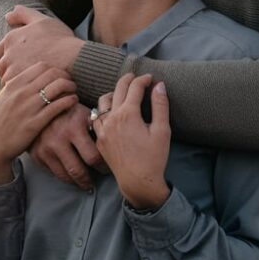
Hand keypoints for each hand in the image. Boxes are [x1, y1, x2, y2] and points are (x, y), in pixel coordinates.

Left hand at [0, 5, 82, 82]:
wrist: (72, 58)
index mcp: (11, 38)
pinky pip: (14, 89)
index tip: (11, 66)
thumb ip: (23, 14)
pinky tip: (29, 91)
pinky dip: (19, 90)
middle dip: (7, 72)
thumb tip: (7, 15)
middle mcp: (8, 53)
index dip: (1, 60)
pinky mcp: (20, 82)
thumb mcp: (42, 20)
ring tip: (26, 85)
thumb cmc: (60, 39)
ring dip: (14, 81)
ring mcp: (13, 68)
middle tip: (20, 76)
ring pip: (6, 79)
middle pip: (0, 68)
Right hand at [0, 63, 78, 184]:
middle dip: (66, 76)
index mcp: (13, 84)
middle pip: (52, 73)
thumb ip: (16, 86)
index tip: (61, 76)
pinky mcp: (35, 123)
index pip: (41, 66)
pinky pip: (58, 106)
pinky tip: (73, 102)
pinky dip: (69, 101)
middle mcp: (21, 92)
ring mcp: (29, 107)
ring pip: (57, 86)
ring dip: (70, 86)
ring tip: (74, 92)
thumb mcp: (4, 99)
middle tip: (71, 83)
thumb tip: (30, 76)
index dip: (55, 69)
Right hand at [28, 104, 105, 190]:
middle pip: (77, 171)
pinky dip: (62, 174)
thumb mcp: (85, 113)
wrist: (41, 105)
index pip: (93, 157)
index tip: (106, 169)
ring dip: (75, 182)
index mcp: (74, 128)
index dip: (102, 167)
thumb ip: (97, 131)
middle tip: (94, 183)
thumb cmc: (70, 110)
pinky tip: (69, 173)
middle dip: (88, 181)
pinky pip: (52, 172)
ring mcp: (45, 148)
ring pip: (64, 176)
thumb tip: (112, 150)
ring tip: (83, 182)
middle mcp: (58, 139)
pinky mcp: (36, 154)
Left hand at [93, 73, 171, 210]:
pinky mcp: (99, 139)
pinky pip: (96, 118)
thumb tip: (159, 85)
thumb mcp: (162, 130)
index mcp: (128, 114)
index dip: (144, 80)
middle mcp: (112, 118)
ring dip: (113, 93)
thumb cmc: (153, 157)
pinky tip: (110, 112)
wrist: (138, 182)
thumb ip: (160, 105)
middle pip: (118, 90)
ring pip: (103, 102)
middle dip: (128, 80)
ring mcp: (102, 129)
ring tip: (123, 93)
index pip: (135, 87)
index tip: (150, 78)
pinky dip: (103, 110)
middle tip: (137, 78)